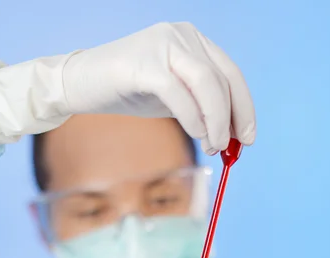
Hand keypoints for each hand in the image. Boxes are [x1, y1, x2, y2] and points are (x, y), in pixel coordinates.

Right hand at [0, 22, 254, 152]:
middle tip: (226, 149)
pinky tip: (195, 134)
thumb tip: (229, 137)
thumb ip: (199, 110)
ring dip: (215, 122)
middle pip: (221, 80)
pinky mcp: (145, 61)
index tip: (247, 138)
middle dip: (229, 120)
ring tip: (212, 146)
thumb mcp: (173, 99)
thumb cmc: (128, 91)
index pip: (230, 74)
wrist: (81, 83)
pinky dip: (192, 118)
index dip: (244, 108)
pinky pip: (179, 93)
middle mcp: (183, 35)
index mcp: (193, 41)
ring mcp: (164, 44)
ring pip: (206, 84)